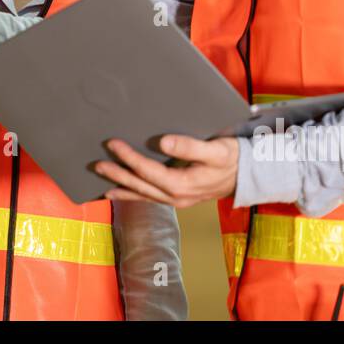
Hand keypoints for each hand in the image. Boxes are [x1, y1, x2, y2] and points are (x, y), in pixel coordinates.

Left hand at [95, 135, 239, 207]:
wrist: (247, 176)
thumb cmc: (232, 159)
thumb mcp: (215, 149)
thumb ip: (189, 146)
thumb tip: (163, 143)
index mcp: (183, 184)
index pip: (148, 171)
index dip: (129, 158)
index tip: (113, 145)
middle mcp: (176, 196)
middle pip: (140, 185)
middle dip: (117, 174)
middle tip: (97, 164)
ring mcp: (176, 200)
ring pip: (142, 195)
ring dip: (122, 187)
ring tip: (102, 183)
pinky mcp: (177, 198)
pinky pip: (150, 198)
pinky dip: (133, 195)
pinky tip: (121, 192)